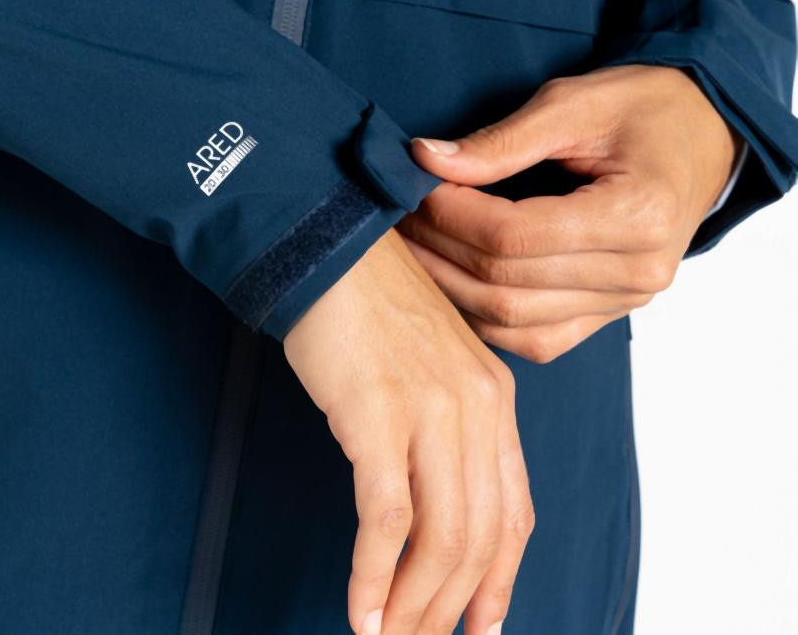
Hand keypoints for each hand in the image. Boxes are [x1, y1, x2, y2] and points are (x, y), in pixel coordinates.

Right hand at [283, 229, 533, 634]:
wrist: (330, 248)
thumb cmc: (369, 304)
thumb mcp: (431, 360)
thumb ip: (446, 421)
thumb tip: (427, 495)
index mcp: (495, 397)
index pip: (514, 512)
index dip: (501, 581)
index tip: (483, 626)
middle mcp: (476, 408)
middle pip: (480, 538)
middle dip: (450, 608)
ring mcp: (431, 410)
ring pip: (440, 540)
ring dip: (414, 606)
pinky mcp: (378, 414)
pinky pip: (387, 519)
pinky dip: (373, 575)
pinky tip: (359, 608)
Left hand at [399, 64, 741, 362]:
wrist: (700, 134)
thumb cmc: (643, 109)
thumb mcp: (573, 104)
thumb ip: (501, 141)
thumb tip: (426, 160)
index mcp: (638, 215)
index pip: (514, 236)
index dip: (451, 214)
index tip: (415, 186)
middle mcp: (638, 272)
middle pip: (506, 282)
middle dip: (438, 247)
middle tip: (397, 215)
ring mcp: (626, 302)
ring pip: (511, 320)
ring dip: (449, 286)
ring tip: (412, 246)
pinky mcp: (609, 313)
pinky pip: (534, 338)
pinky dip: (483, 317)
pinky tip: (450, 282)